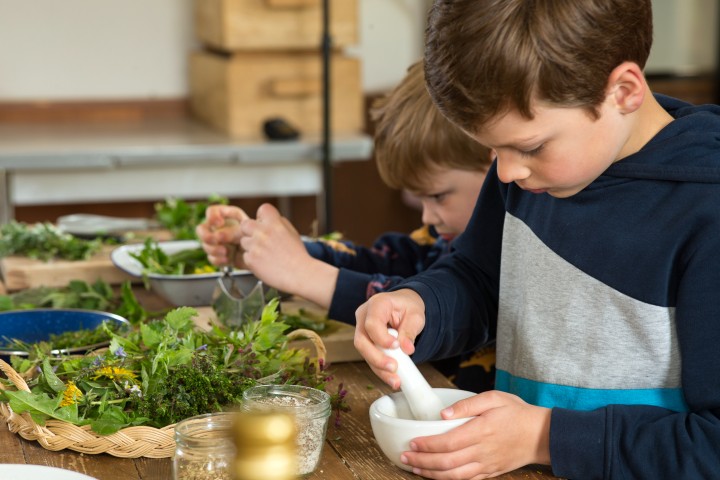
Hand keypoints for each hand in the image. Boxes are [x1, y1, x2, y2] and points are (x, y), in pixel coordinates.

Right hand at [196, 205, 249, 266]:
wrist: (260, 253)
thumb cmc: (255, 237)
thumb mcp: (245, 231)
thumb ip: (232, 231)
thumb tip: (218, 236)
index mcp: (225, 216)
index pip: (212, 211)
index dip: (212, 216)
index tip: (219, 223)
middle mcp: (218, 228)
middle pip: (201, 229)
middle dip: (206, 236)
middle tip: (215, 240)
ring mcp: (216, 242)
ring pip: (205, 245)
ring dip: (214, 249)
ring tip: (226, 252)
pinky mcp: (218, 255)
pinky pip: (211, 258)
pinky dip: (218, 260)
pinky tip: (227, 259)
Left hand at [238, 203, 338, 306]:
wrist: (300, 274)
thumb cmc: (297, 255)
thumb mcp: (292, 233)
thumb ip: (279, 223)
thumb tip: (268, 219)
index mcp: (275, 224)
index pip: (262, 209)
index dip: (262, 217)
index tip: (265, 224)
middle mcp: (263, 232)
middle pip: (245, 224)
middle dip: (249, 231)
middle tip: (258, 240)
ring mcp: (255, 246)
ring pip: (243, 241)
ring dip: (251, 247)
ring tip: (264, 255)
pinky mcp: (251, 259)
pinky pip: (245, 256)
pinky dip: (252, 260)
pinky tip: (264, 263)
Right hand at [354, 289, 425, 388]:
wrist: (404, 304)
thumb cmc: (408, 306)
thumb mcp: (415, 315)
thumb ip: (410, 331)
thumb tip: (407, 350)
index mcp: (376, 304)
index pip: (372, 324)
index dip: (381, 339)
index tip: (396, 347)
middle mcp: (364, 316)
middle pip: (361, 341)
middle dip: (377, 358)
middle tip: (394, 368)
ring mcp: (362, 328)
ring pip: (363, 352)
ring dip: (378, 368)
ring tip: (395, 380)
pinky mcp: (365, 341)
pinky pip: (369, 356)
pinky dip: (380, 369)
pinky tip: (392, 378)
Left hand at [401, 391, 551, 478]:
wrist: (542, 434)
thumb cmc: (517, 412)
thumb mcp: (494, 397)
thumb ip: (468, 404)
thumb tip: (444, 413)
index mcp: (482, 431)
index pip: (448, 442)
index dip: (427, 445)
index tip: (412, 442)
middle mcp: (482, 451)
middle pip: (446, 462)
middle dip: (422, 462)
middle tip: (405, 457)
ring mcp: (486, 464)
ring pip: (454, 476)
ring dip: (431, 474)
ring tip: (414, 468)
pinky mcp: (491, 472)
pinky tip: (436, 475)